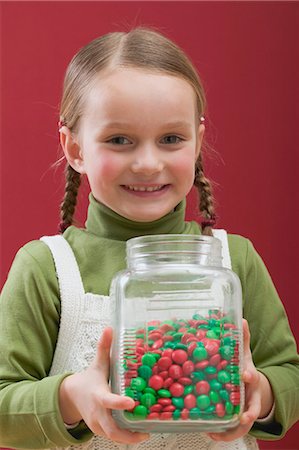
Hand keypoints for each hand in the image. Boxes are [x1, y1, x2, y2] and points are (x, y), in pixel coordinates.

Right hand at [59, 327, 149, 444]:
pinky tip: (139, 432)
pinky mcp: (100, 431)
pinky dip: (125, 436)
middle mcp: (98, 413)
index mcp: (99, 396)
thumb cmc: (89, 379)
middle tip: (146, 431)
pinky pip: (114, 436)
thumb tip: (110, 328)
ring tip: (147, 432)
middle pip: (112, 430)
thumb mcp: (97, 364)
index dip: (119, 403)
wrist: (71, 397)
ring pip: (114, 436)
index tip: (131, 403)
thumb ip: (104, 347)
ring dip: (130, 437)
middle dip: (129, 434)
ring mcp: (98, 425)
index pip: (108, 401)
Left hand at [208, 319, 273, 441]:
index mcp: (250, 378)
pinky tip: (209, 432)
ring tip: (216, 433)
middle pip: (253, 407)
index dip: (249, 375)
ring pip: (242, 425)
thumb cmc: (244, 369)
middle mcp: (249, 397)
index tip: (245, 375)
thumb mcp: (243, 353)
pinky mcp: (235, 420)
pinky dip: (221, 433)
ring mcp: (244, 411)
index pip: (252, 376)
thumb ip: (241, 338)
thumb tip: (241, 318)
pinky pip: (230, 430)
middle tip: (243, 417)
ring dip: (231, 431)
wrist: (251, 387)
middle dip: (248, 413)